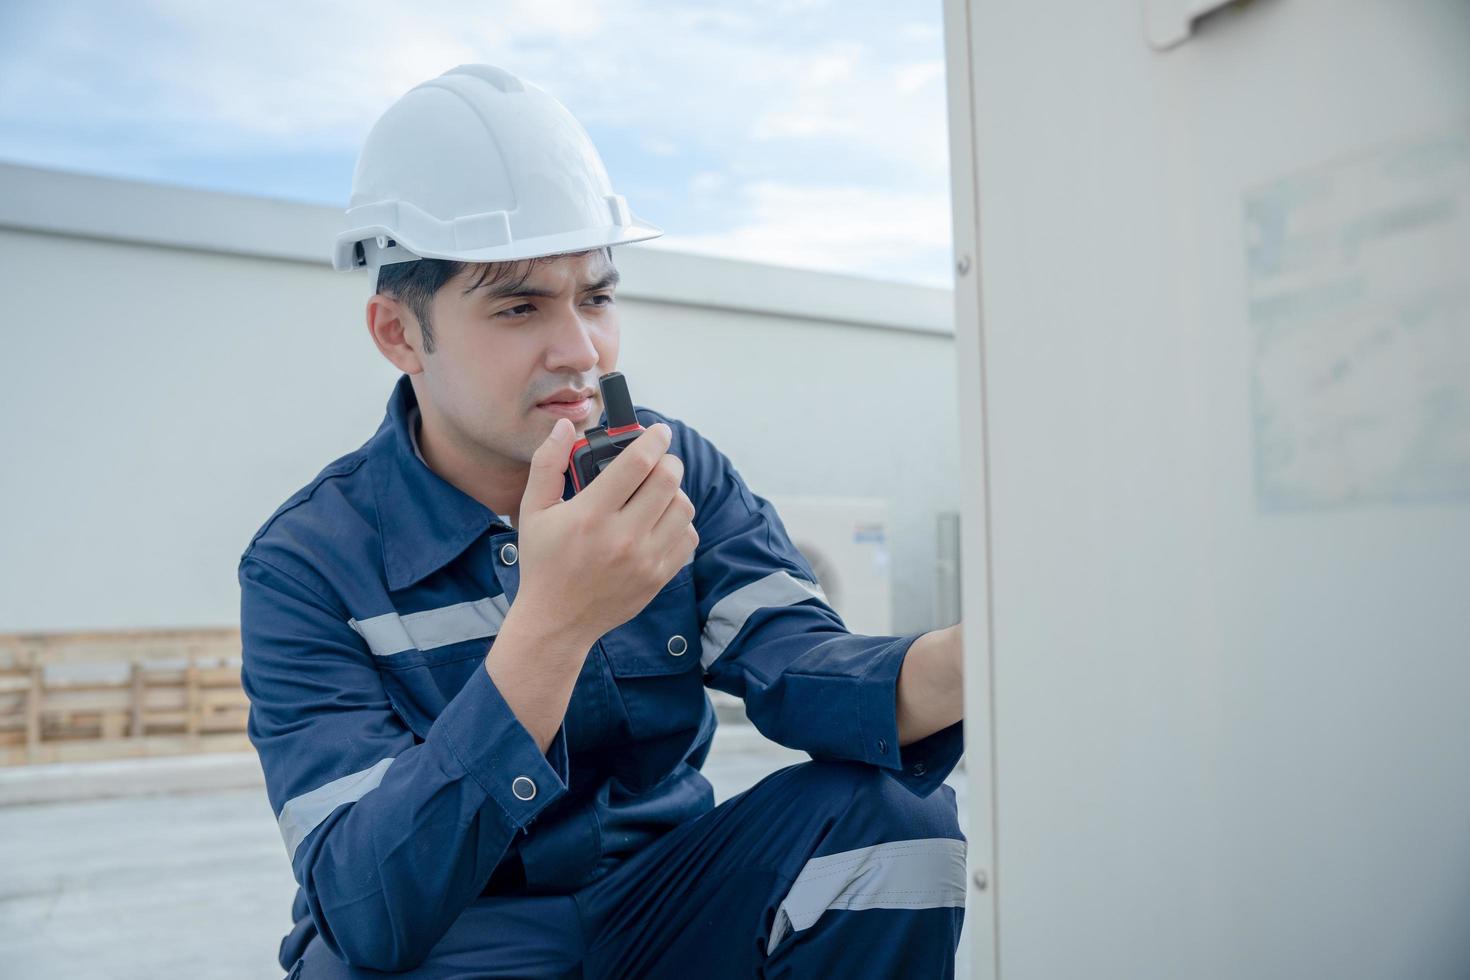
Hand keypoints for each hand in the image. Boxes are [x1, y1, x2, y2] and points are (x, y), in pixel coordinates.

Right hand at [514, 419, 698, 643]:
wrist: (557, 621)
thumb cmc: (543, 562)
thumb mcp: (533, 511)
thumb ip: (547, 463)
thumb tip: (565, 426)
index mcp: (590, 515)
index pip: (636, 463)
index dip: (653, 439)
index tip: (658, 431)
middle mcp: (622, 537)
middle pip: (668, 480)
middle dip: (666, 460)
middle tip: (657, 460)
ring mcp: (644, 559)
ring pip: (683, 507)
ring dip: (674, 491)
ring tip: (657, 492)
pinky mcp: (658, 577)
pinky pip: (687, 537)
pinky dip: (680, 522)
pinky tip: (660, 520)